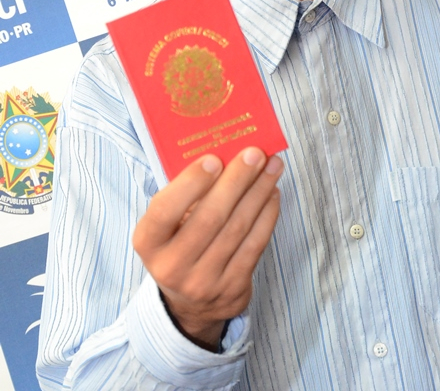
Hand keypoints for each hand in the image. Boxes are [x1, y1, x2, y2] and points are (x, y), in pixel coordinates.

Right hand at [133, 147, 283, 349]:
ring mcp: (203, 282)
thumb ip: (185, 194)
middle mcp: (171, 266)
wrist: (190, 304)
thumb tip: (225, 155)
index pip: (164, 210)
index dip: (190, 183)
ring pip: (237, 228)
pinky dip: (267, 214)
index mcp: (148, 243)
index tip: (214, 158)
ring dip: (259, 192)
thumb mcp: (167, 224)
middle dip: (237, 180)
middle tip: (255, 153)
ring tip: (272, 166)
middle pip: (210, 217)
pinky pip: (255, 245)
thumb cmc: (179, 243)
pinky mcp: (232, 289)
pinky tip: (272, 193)